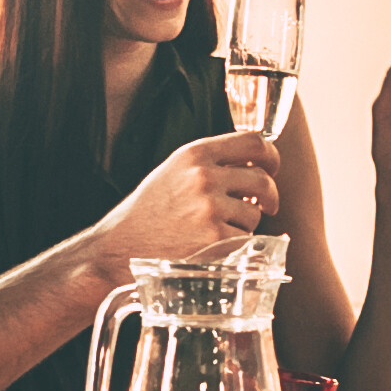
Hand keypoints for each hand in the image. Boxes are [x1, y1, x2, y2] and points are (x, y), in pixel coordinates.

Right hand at [94, 130, 285, 269]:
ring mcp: (210, 208)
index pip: (254, 142)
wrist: (119, 248)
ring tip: (217, 230)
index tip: (272, 169)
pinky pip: (245, 240)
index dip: (271, 156)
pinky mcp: (214, 239)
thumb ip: (210, 164)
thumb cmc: (147, 214)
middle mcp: (204, 176)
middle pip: (263, 180)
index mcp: (194, 154)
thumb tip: (254, 165)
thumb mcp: (173, 172)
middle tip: (265, 207)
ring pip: (255, 214)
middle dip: (269, 196)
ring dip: (245, 225)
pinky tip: (212, 247)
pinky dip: (236, 246)